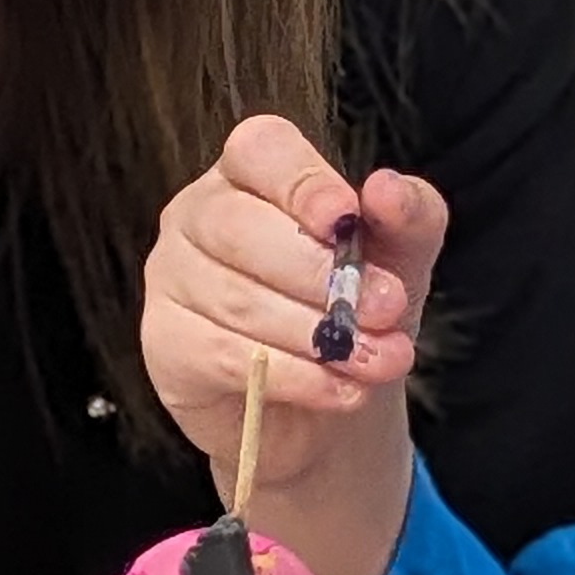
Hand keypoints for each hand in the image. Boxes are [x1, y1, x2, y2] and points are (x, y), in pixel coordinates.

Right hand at [142, 115, 446, 574]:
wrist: (333, 425)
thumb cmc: (359, 325)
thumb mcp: (404, 269)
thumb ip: (411, 222)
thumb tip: (392, 187)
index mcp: (253, 181)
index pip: (258, 150)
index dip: (298, 180)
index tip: (348, 218)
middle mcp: (198, 220)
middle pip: (237, 225)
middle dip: (320, 273)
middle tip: (387, 313)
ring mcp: (171, 283)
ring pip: (226, 291)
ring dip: (310, 330)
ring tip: (379, 360)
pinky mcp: (163, 347)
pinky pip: (213, 350)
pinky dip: (283, 371)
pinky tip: (337, 386)